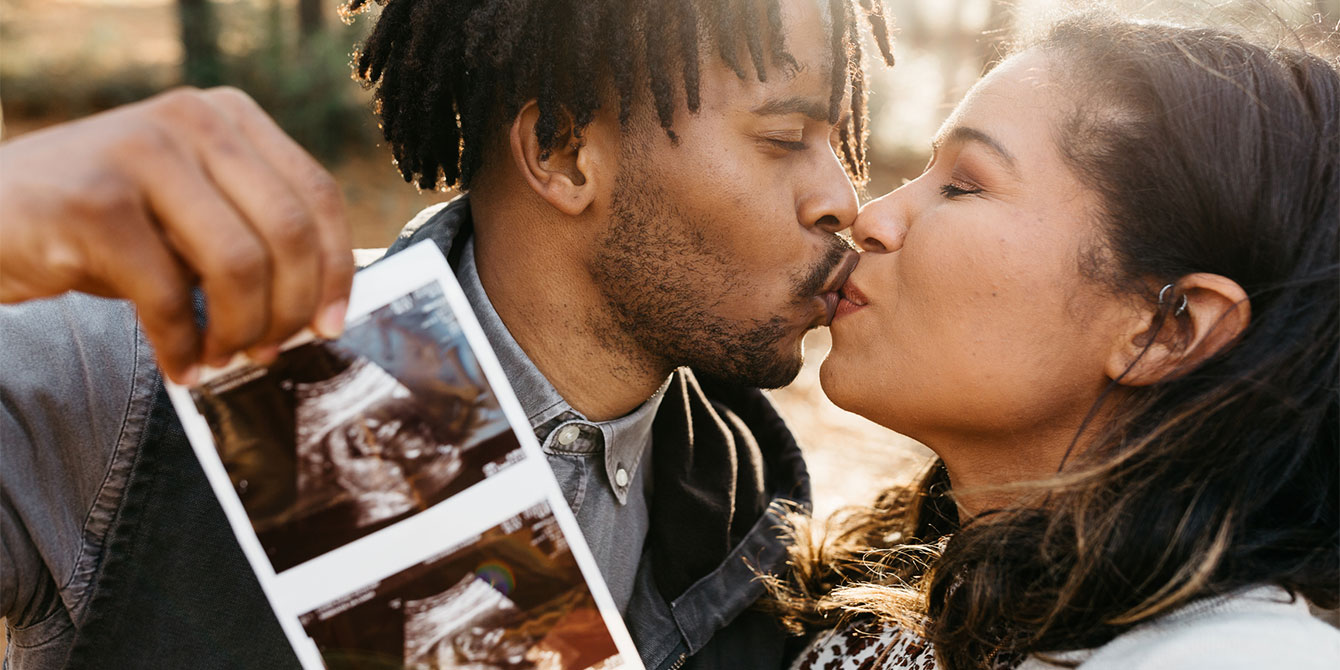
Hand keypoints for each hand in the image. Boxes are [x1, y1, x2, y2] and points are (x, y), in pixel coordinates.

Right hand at [0, 87, 353, 384]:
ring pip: (238, 265)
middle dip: (290, 308)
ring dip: (239, 331)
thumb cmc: (104, 224)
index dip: (336, 269)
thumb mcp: (191, 212)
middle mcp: (191, 120)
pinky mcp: (95, 204)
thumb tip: (321, 305)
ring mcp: (141, 153)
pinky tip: (181, 365)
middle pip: (288, 232)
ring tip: (223, 358)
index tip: (332, 324)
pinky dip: (182, 347)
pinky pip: (168, 296)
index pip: (317, 195)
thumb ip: (252, 236)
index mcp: (229, 115)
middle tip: (272, 351)